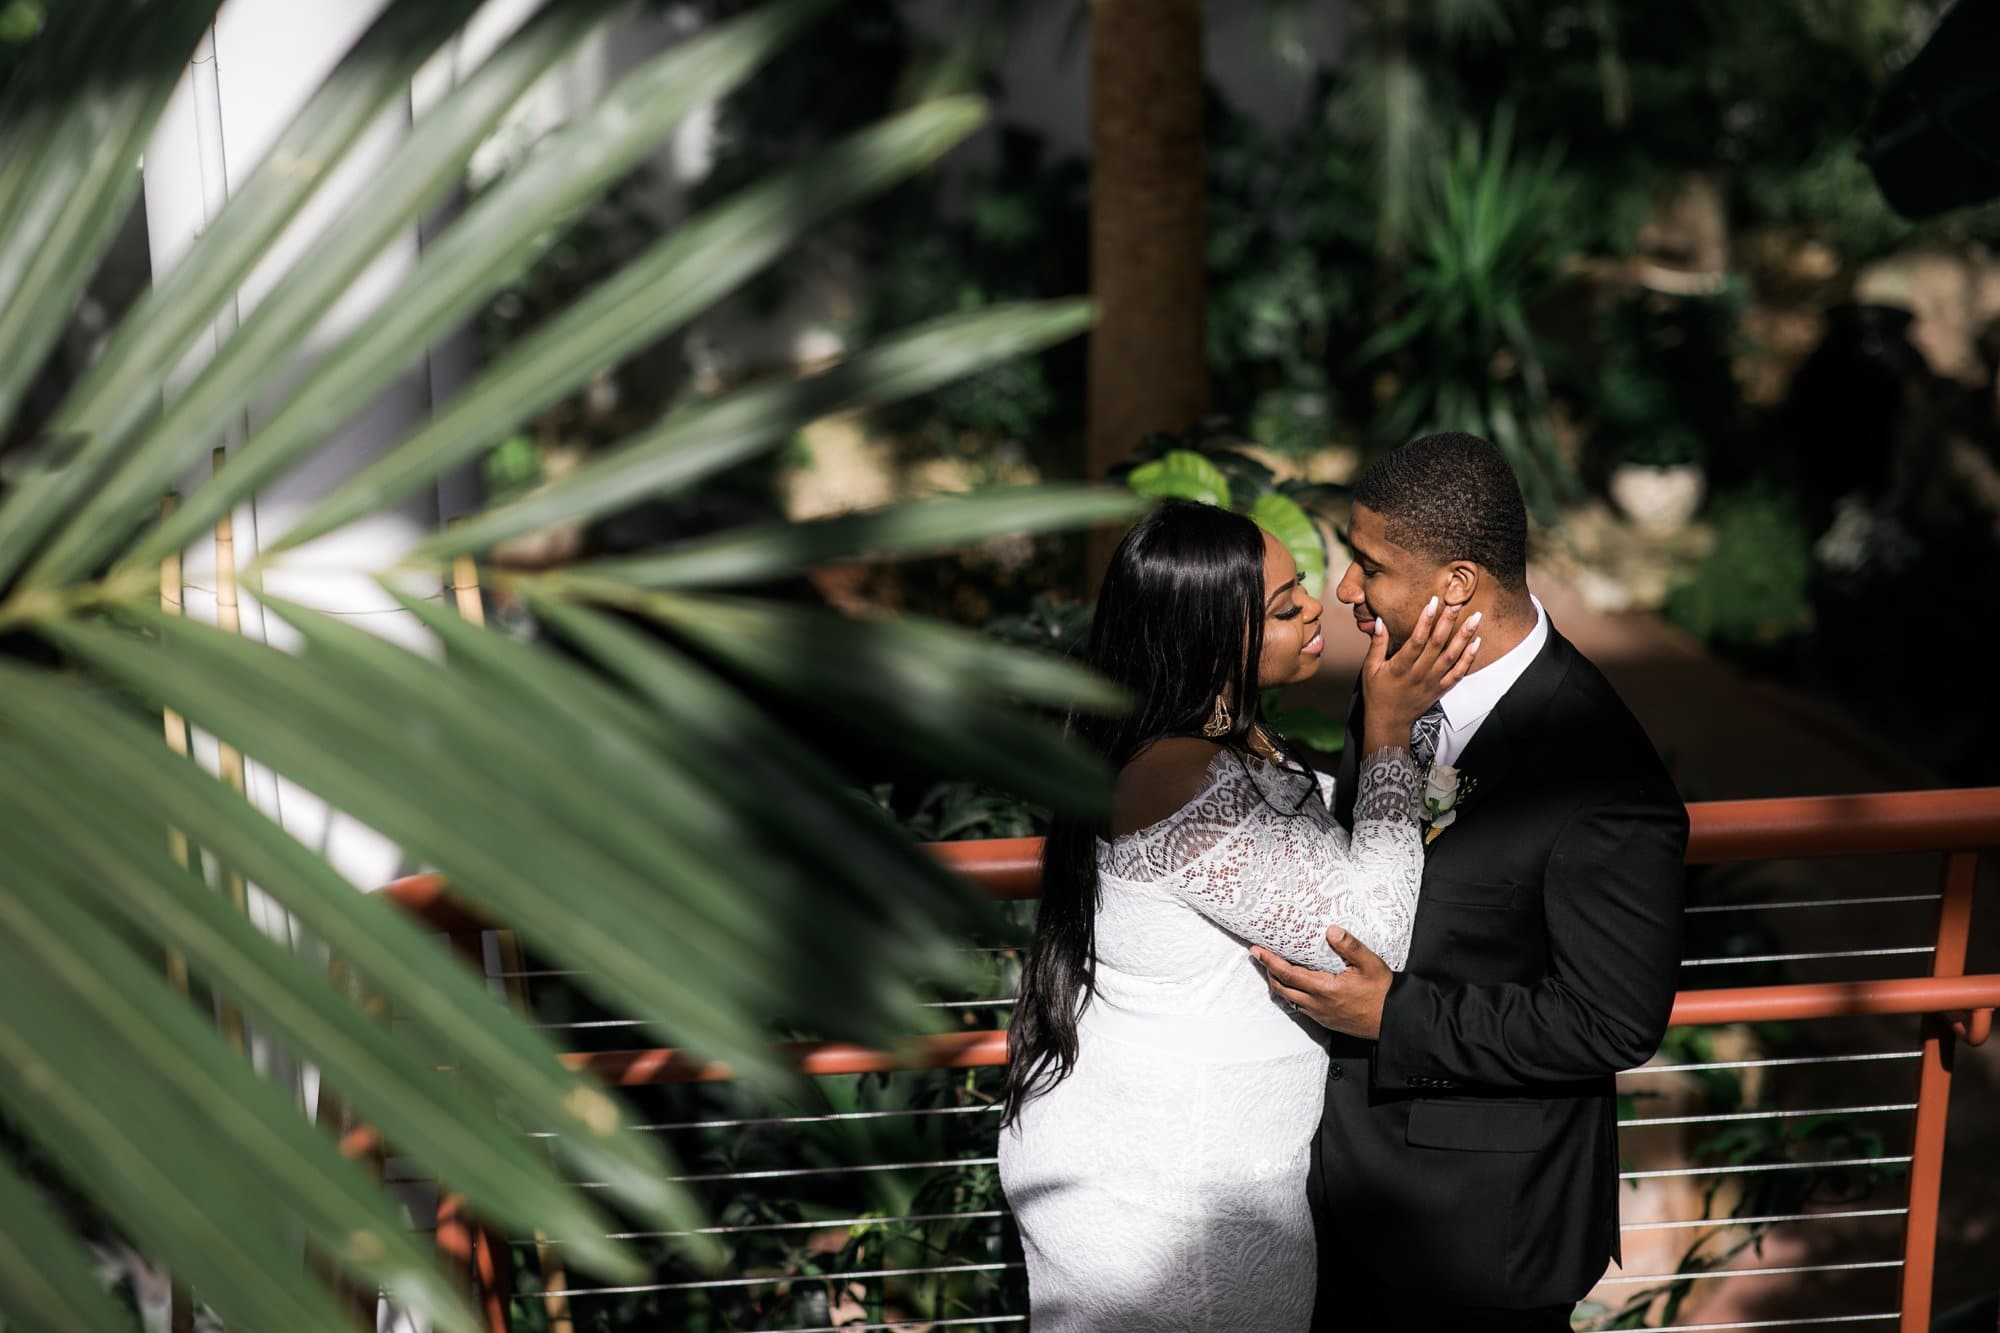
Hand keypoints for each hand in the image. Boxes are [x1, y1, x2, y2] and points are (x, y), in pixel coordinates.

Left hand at [1250, 927, 1391, 1039]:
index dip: (1269, 961)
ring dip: (1280, 984)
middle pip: (1282, 988)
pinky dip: (1293, 994)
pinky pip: (1302, 1007)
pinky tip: (1298, 985)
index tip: (1256, 951)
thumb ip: (1350, 946)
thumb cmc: (1383, 992)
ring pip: (1290, 999)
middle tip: (1261, 956)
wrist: (1394, 1020)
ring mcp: (1321, 1015)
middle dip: (1268, 971)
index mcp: (1325, 989)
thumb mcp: (1370, 963)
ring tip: (1276, 968)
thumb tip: (1332, 930)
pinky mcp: (1326, 1021)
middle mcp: (1318, 1005)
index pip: (1288, 974)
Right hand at [1359, 597, 1479, 742]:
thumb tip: (1380, 621)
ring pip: (1452, 656)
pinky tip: (1477, 643)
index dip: (1425, 620)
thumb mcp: (1370, 668)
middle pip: (1437, 644)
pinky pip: (1458, 673)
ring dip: (1464, 636)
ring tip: (1476, 618)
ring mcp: (1432, 682)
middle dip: (1448, 621)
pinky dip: (1469, 658)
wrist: (1389, 722)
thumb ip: (1376, 644)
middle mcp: (1418, 674)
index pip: (1416, 640)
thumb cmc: (1377, 693)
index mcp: (1400, 667)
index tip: (1433, 601)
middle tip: (1458, 602)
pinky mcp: (1441, 689)